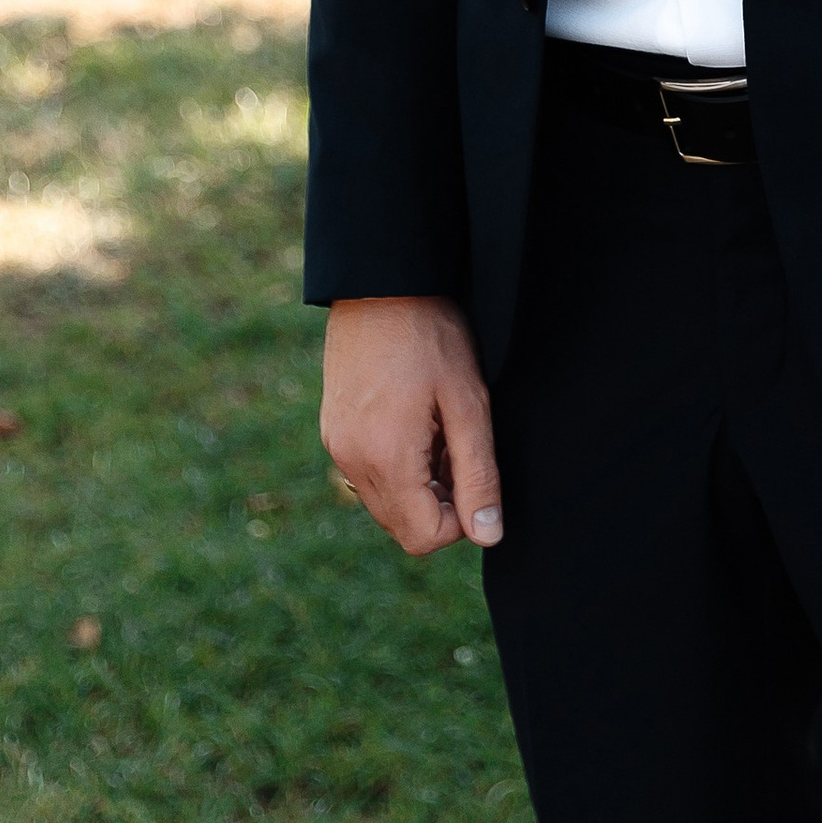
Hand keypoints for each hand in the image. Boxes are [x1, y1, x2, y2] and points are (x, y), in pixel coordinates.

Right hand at [321, 294, 501, 556]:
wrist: (381, 284)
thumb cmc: (431, 336)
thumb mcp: (469, 402)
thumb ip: (478, 473)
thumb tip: (488, 534)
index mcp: (386, 459)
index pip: (423, 538)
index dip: (460, 519)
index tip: (474, 473)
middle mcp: (352, 462)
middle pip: (401, 526)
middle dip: (439, 502)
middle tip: (459, 446)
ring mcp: (337, 447)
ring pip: (384, 502)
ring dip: (418, 484)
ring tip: (438, 428)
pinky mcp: (333, 431)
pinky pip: (367, 474)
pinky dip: (396, 464)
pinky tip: (415, 419)